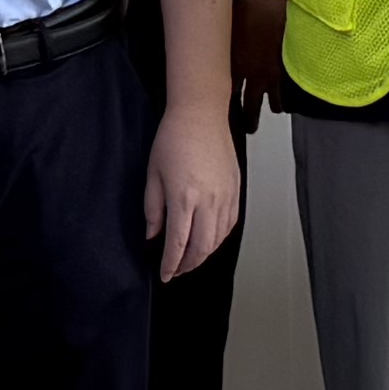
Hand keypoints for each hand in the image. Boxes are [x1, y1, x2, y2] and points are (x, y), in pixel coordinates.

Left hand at [141, 96, 241, 282]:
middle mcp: (208, 201)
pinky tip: (208, 240)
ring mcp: (226, 197)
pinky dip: (219, 239)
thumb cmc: (174, 137)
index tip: (164, 274)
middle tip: (176, 270)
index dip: (170, 265)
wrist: (200, 115)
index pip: (178, 244)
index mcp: (184, 198)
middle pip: (202, 249)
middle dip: (188, 265)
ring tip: (190, 259)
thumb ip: (153, 209)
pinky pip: (230, 225)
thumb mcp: (153, 174)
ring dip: (204, 255)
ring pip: (218, 240)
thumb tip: (153, 236)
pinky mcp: (236, 191)